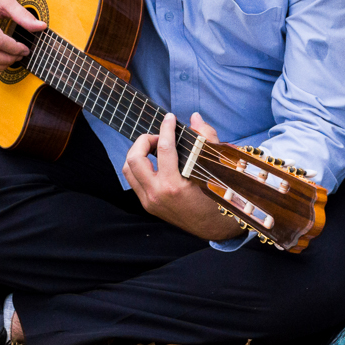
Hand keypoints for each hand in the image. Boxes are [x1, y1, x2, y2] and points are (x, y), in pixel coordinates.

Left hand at [124, 112, 243, 240]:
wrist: (212, 226)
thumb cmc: (217, 197)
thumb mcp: (214, 167)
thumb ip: (206, 138)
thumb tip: (195, 118)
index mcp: (174, 185)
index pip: (164, 149)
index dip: (166, 128)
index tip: (170, 118)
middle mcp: (157, 194)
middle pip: (135, 158)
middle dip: (144, 141)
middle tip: (159, 138)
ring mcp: (149, 201)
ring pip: (128, 169)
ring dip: (137, 153)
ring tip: (154, 149)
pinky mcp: (147, 204)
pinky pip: (133, 180)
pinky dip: (139, 167)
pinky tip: (154, 163)